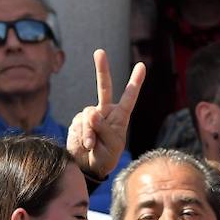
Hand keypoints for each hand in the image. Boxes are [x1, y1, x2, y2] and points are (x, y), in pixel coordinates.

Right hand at [66, 50, 145, 178]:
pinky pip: (80, 124)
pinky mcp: (78, 120)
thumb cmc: (106, 157)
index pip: (129, 97)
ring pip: (89, 114)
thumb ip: (104, 128)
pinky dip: (83, 135)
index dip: (135, 82)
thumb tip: (92, 111)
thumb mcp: (111, 145)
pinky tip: (86, 145)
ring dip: (90, 131)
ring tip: (91, 145)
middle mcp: (105, 112)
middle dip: (101, 69)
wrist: (89, 167)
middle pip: (104, 87)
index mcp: (120, 117)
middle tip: (99, 52)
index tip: (142, 66)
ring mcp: (91, 115)